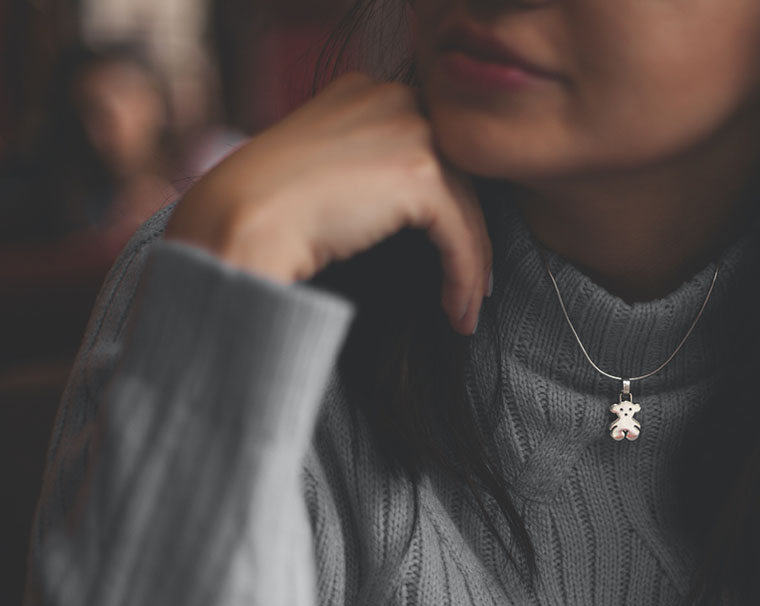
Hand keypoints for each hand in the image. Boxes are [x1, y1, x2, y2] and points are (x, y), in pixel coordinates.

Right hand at [165, 72, 490, 334]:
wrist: (240, 221)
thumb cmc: (268, 209)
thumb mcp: (324, 169)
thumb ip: (365, 167)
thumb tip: (406, 207)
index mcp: (366, 92)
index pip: (430, 149)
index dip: (446, 204)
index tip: (450, 248)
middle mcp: (392, 98)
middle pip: (457, 176)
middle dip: (467, 236)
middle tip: (471, 287)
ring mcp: (409, 130)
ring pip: (466, 208)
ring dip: (470, 267)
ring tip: (463, 310)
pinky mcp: (419, 174)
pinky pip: (462, 236)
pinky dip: (465, 278)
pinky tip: (457, 311)